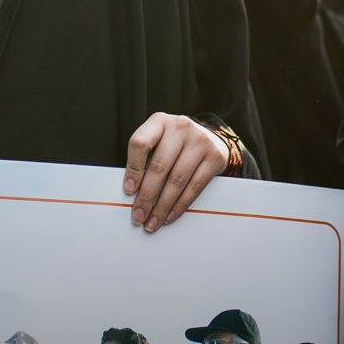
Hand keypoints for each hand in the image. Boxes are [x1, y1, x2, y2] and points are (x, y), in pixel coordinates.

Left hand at [123, 112, 229, 232]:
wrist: (211, 137)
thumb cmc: (175, 143)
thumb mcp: (159, 140)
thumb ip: (145, 159)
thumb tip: (132, 192)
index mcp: (160, 121)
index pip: (140, 143)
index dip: (133, 169)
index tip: (128, 191)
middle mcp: (180, 127)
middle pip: (159, 166)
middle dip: (146, 196)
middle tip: (138, 215)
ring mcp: (200, 141)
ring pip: (177, 180)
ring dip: (163, 206)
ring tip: (153, 221)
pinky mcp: (214, 157)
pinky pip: (195, 186)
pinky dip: (180, 205)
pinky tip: (170, 215)